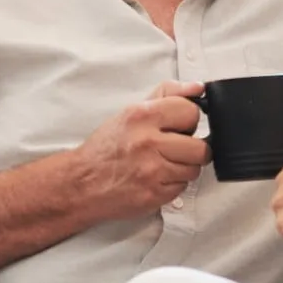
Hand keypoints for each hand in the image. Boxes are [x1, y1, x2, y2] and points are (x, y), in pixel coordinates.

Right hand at [69, 81, 208, 220]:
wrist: (82, 183)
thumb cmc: (105, 149)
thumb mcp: (130, 112)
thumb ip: (167, 95)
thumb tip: (196, 88)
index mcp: (142, 116)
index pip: (191, 112)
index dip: (188, 120)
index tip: (180, 125)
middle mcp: (148, 143)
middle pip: (200, 148)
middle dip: (191, 149)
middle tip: (175, 148)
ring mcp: (152, 171)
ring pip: (194, 170)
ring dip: (183, 168)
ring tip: (163, 164)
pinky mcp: (155, 194)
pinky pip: (182, 187)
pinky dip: (173, 184)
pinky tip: (156, 178)